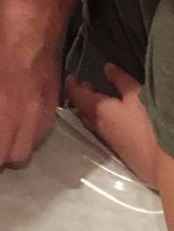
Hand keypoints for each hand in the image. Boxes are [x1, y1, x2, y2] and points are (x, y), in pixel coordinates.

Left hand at [65, 64, 158, 186]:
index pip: (76, 96)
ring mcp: (107, 139)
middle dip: (82, 95)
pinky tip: (113, 116)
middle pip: (82, 109)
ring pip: (92, 120)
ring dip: (91, 108)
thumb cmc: (147, 123)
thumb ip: (121, 81)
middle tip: (87, 84)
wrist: (160, 162)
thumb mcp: (137, 96)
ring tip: (99, 97)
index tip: (70, 76)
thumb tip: (106, 68)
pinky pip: (102, 129)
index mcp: (97, 110)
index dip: (71, 84)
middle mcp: (98, 126)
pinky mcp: (117, 148)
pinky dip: (101, 118)